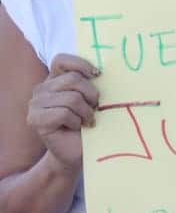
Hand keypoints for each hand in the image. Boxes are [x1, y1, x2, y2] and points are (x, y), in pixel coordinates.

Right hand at [26, 54, 99, 171]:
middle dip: (92, 95)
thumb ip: (93, 83)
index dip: (81, 65)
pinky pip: (63, 113)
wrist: (79, 151)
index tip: (98, 75)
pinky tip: (77, 127)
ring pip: (71, 98)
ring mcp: (35, 104)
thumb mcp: (94, 99)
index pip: (62, 60)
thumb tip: (104, 70)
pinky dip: (77, 122)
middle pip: (73, 80)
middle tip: (95, 109)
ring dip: (86, 112)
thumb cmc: (90, 123)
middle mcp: (42, 89)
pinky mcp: (35, 119)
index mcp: (56, 79)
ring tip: (87, 120)